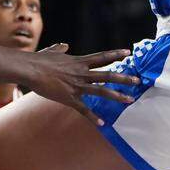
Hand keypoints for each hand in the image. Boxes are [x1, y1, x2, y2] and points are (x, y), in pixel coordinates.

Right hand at [22, 43, 139, 125]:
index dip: (115, 54)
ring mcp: (77, 86)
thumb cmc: (40, 59)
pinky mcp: (69, 98)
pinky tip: (102, 124)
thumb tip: (64, 45)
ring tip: (129, 100)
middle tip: (138, 81)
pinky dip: (93, 117)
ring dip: (116, 95)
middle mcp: (81, 73)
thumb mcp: (53, 51)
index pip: (101, 57)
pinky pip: (84, 109)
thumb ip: (60, 49)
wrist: (31, 69)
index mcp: (79, 61)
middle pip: (107, 74)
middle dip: (124, 78)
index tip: (128, 52)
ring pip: (101, 91)